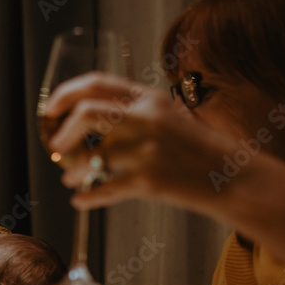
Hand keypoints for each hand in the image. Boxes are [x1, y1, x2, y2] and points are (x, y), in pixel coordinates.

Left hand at [42, 72, 238, 213]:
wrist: (234, 178)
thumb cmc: (198, 148)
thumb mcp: (170, 115)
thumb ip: (133, 111)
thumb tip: (83, 120)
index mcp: (149, 99)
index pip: (97, 83)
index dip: (65, 94)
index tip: (50, 109)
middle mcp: (147, 119)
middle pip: (86, 113)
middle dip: (62, 132)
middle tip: (56, 148)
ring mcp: (148, 150)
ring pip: (91, 157)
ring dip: (73, 172)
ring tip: (71, 179)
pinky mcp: (149, 181)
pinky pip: (104, 189)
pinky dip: (86, 198)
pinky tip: (81, 200)